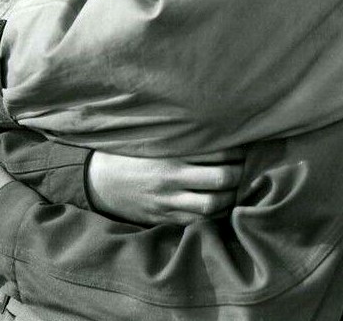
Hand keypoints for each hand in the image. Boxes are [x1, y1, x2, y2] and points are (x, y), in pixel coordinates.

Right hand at [88, 149, 245, 224]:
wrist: (98, 181)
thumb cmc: (129, 154)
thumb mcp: (150, 138)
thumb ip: (179, 134)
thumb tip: (213, 122)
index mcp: (170, 152)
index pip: (216, 152)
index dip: (236, 151)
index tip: (243, 147)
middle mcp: (171, 177)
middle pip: (220, 179)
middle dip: (239, 174)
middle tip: (244, 168)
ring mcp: (167, 201)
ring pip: (212, 204)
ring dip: (230, 197)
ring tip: (236, 188)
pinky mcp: (164, 218)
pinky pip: (197, 221)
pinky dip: (214, 214)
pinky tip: (220, 205)